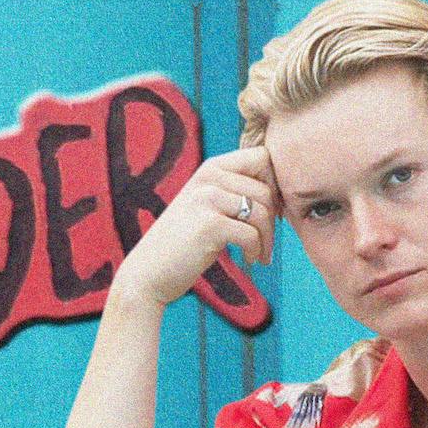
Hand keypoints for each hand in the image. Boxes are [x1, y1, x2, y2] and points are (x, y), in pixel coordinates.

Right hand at [115, 143, 280, 310]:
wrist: (149, 271)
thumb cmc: (185, 242)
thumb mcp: (206, 206)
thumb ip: (233, 191)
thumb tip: (278, 192)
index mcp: (211, 168)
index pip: (262, 157)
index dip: (274, 183)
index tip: (270, 211)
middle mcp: (209, 176)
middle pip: (266, 190)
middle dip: (273, 221)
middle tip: (265, 243)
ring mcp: (208, 199)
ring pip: (262, 213)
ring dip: (267, 240)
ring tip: (259, 255)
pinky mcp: (210, 225)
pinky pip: (251, 234)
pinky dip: (256, 251)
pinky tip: (249, 260)